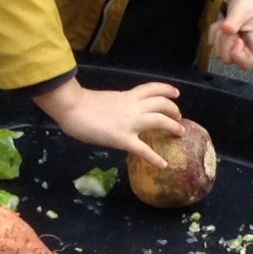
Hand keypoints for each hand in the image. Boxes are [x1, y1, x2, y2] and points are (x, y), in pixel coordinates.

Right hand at [32, 76, 183, 167]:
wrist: (72, 107)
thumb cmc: (80, 103)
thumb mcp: (105, 100)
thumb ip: (116, 107)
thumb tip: (118, 116)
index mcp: (127, 96)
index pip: (152, 89)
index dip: (166, 89)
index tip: (176, 93)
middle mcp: (133, 107)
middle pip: (161, 103)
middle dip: (174, 109)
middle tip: (179, 117)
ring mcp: (130, 123)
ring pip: (160, 120)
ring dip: (173, 126)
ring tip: (180, 132)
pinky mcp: (123, 139)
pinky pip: (144, 150)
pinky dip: (155, 158)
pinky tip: (163, 164)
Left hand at [209, 0, 252, 68]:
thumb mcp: (242, 9)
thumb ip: (233, 22)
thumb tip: (227, 31)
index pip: (246, 63)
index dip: (236, 54)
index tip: (235, 38)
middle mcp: (246, 47)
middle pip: (229, 58)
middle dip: (224, 41)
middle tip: (228, 26)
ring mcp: (235, 44)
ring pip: (219, 51)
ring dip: (218, 35)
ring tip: (225, 21)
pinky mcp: (225, 40)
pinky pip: (213, 43)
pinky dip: (214, 32)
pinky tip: (221, 22)